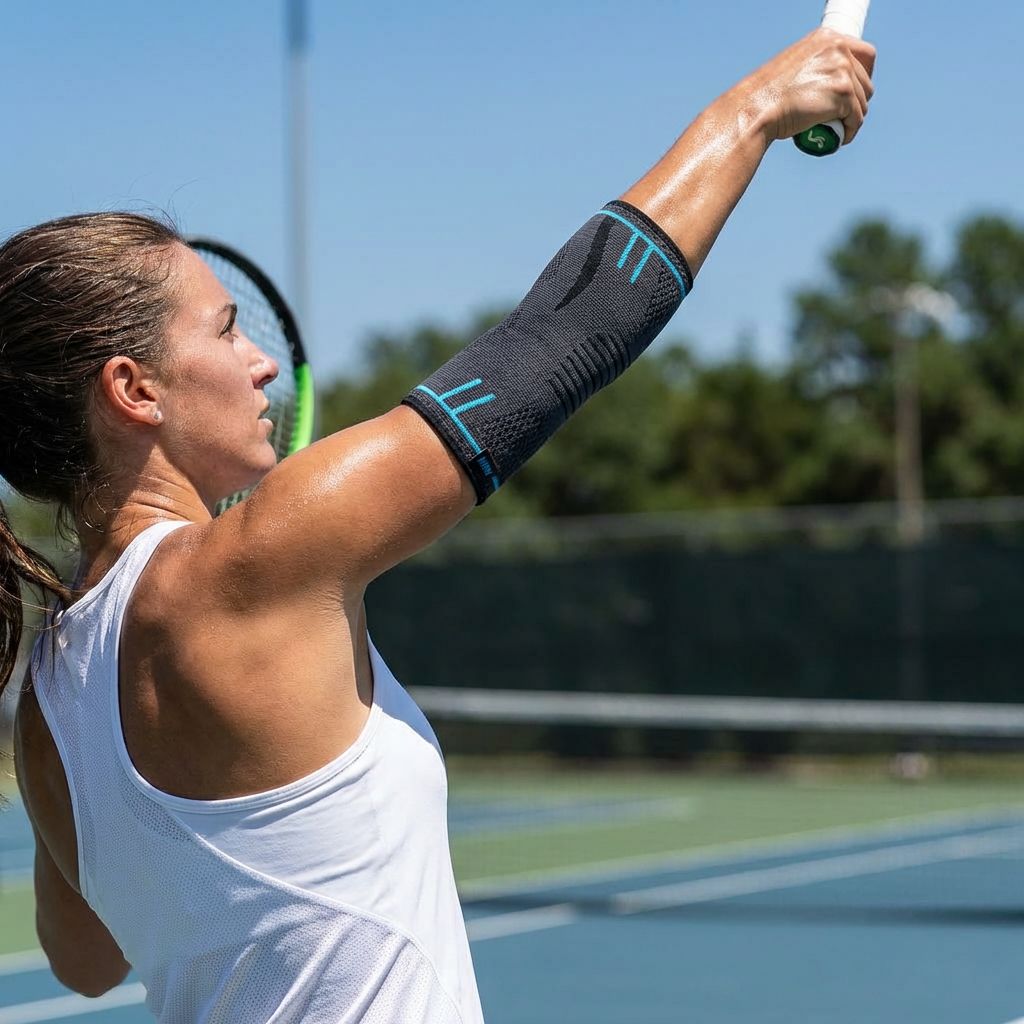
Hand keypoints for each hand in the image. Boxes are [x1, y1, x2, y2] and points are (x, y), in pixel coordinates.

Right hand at [747, 29, 876, 146]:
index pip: (864, 53)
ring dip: (854, 118)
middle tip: (844, 115)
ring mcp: (842, 71)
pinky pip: (856, 118)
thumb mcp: (794, 67)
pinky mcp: (843, 95)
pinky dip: (850, 130)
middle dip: (858, 100)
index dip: (864, 75)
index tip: (855, 91)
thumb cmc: (768, 95)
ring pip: (862, 102)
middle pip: (865, 80)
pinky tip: (841, 137)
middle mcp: (838, 49)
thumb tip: (826, 81)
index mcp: (827, 38)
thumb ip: (814, 66)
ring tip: (838, 128)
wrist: (758, 108)